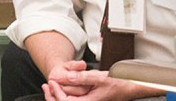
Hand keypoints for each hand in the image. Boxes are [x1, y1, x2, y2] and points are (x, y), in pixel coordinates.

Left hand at [42, 60, 157, 99]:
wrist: (130, 87)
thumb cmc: (118, 84)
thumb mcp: (100, 78)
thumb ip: (82, 78)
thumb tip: (67, 77)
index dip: (56, 92)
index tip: (51, 81)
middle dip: (52, 96)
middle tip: (45, 85)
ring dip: (56, 96)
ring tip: (49, 86)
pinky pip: (73, 100)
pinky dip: (63, 95)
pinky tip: (59, 88)